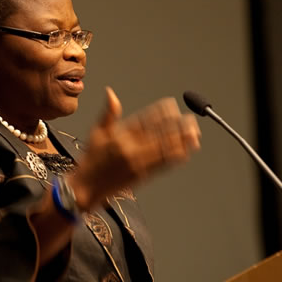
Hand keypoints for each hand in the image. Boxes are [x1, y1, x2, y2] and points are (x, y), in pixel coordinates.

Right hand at [69, 87, 200, 210]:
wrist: (87, 188)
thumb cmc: (91, 160)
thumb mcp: (97, 133)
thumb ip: (109, 113)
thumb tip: (111, 93)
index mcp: (121, 136)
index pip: (144, 120)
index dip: (160, 112)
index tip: (170, 104)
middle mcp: (132, 149)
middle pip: (159, 134)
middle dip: (176, 126)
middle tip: (189, 118)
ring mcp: (139, 163)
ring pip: (166, 149)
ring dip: (182, 141)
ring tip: (194, 132)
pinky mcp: (144, 175)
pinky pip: (164, 164)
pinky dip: (177, 156)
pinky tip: (186, 150)